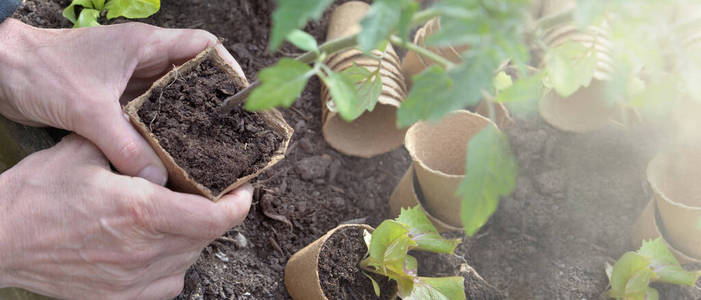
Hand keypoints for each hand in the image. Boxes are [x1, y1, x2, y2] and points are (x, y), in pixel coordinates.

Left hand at [0, 19, 241, 184]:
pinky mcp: (117, 96)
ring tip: (209, 148)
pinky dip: (164, 130)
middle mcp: (145, 59)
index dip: (228, 69)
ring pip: (175, 97)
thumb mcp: (88, 110)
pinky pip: (152, 113)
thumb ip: (124, 145)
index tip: (241, 101)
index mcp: (147, 45)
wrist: (1, 70)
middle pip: (196, 76)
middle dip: (214, 103)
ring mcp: (131, 77)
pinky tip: (172, 153)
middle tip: (231, 134)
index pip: (205, 46)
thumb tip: (157, 180)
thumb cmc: (42, 71)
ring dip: (189, 119)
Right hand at [0, 135, 251, 298]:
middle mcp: (145, 251)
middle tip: (209, 193)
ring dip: (193, 237)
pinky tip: (159, 245)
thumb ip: (132, 145)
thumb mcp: (85, 151)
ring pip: (189, 260)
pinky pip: (168, 284)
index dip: (239, 204)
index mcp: (142, 212)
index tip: (241, 190)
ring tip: (179, 215)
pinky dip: (173, 264)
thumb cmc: (37, 195)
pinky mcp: (119, 298)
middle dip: (215, 214)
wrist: (0, 240)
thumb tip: (162, 137)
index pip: (216, 218)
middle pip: (207, 237)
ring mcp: (133, 281)